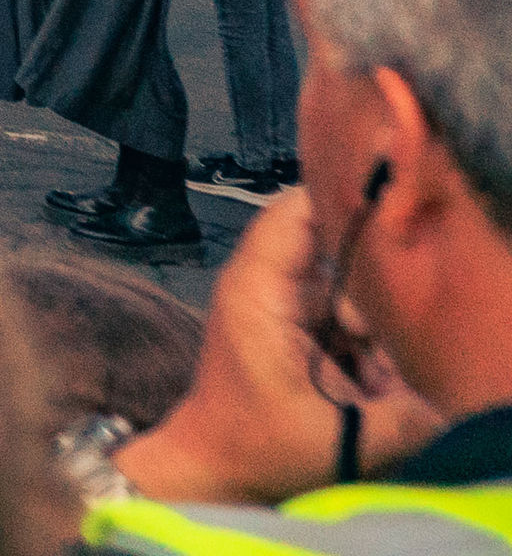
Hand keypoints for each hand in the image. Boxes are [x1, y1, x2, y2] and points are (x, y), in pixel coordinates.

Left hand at [117, 193, 444, 504]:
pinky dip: (374, 344)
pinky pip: (358, 315)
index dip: (344, 198)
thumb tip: (443, 390)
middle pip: (341, 245)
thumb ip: (403, 414)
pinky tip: (365, 382)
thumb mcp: (339, 437)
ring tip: (364, 375)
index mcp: (259, 289)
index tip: (392, 210)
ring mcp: (292, 302)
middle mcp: (273, 284)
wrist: (222, 467)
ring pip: (360, 287)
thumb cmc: (257, 447)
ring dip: (379, 325)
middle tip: (379, 335)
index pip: (296, 211)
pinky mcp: (307, 324)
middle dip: (378, 282)